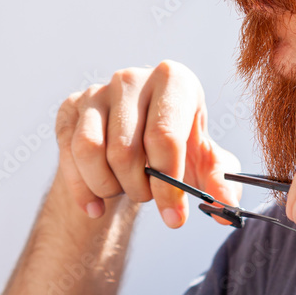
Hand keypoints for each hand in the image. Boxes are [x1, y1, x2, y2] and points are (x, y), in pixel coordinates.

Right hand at [54, 60, 242, 227]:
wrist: (137, 135)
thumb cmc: (177, 144)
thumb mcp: (204, 160)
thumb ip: (220, 181)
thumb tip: (227, 204)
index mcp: (174, 80)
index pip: (164, 137)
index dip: (167, 184)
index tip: (173, 216)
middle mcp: (132, 78)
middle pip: (126, 150)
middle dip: (138, 189)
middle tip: (148, 196)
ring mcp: (97, 90)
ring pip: (90, 152)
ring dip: (108, 187)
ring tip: (124, 190)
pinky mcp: (70, 107)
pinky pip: (68, 155)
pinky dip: (82, 190)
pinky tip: (96, 206)